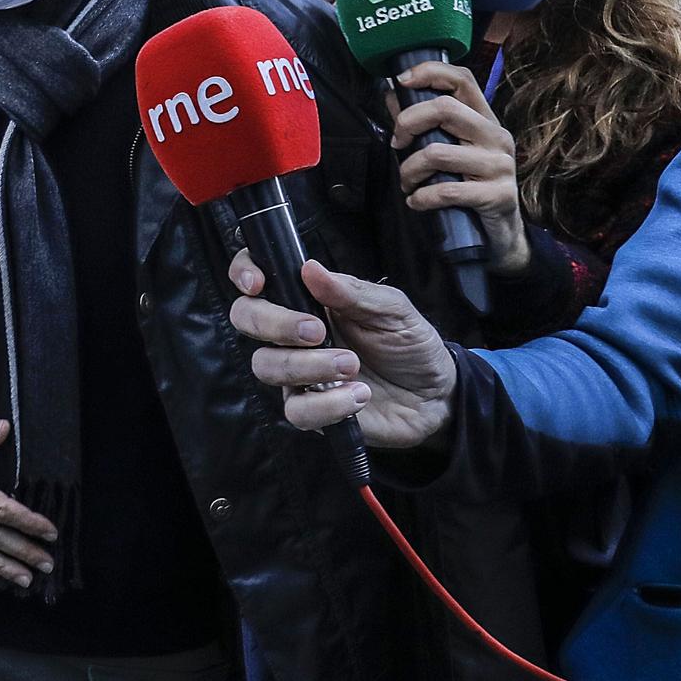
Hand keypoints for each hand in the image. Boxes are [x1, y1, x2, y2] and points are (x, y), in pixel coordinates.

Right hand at [227, 251, 456, 448]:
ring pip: (266, 366)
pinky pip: (297, 411)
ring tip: (351, 365)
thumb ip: (352, 291)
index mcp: (310, 300)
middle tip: (317, 331)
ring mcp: (299, 374)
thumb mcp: (393, 309)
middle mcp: (295, 335)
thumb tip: (310, 268)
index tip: (258, 283)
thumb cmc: (411, 343)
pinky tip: (358, 396)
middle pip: (247, 320)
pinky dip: (328, 403)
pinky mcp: (312, 411)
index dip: (245, 273)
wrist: (436, 394)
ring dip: (307, 366)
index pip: (258, 278)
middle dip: (275, 324)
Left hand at [390, 61, 526, 274]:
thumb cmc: (472, 189)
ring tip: (406, 183)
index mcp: (486, 120)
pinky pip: (448, 191)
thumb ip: (425, 124)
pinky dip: (422, 198)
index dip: (431, 72)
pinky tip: (416, 202)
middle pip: (446, 108)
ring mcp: (500, 165)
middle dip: (408, 122)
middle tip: (396, 143)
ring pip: (438, 152)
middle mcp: (496, 136)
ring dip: (409, 170)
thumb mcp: (451, 152)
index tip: (401, 80)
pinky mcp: (498, 195)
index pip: (463, 79)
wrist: (502, 237)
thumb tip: (390, 93)